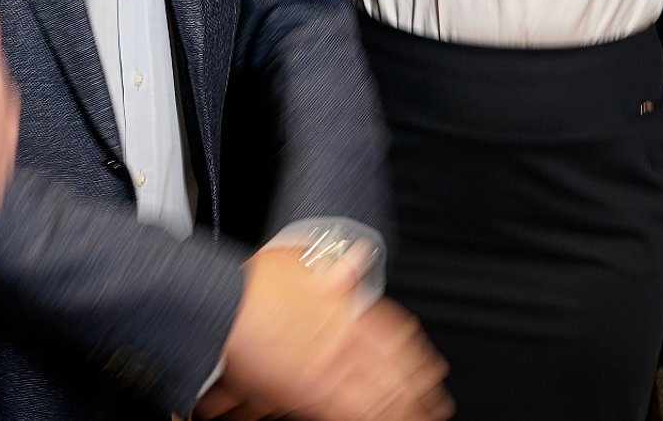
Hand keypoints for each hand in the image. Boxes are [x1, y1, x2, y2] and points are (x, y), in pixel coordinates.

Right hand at [196, 247, 451, 420]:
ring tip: (422, 418)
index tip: (432, 368)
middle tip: (438, 405)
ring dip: (405, 408)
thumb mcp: (297, 260)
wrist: (224, 310)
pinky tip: (382, 419)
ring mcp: (330, 370)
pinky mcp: (311, 392)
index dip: (416, 355)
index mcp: (346, 311)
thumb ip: (334, 267)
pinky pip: (352, 410)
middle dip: (419, 391)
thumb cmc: (253, 285)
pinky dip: (371, 416)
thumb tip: (357, 257)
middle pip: (394, 372)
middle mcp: (345, 343)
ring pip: (380, 395)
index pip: (395, 336)